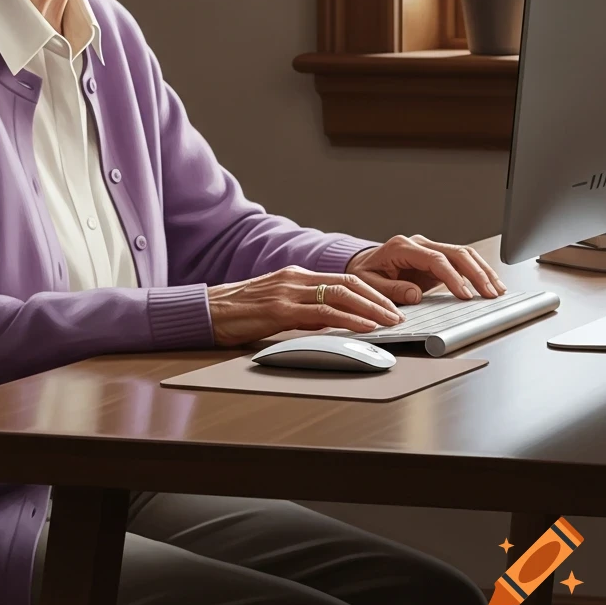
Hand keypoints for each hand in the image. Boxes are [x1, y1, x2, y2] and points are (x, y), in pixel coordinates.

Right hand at [207, 265, 405, 348]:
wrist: (205, 311)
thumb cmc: (238, 313)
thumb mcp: (276, 307)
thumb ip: (303, 310)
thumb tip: (330, 322)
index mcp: (295, 276)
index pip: (343, 279)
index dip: (371, 292)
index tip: (390, 306)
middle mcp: (295, 279)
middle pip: (349, 283)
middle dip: (379, 299)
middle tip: (400, 314)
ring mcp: (288, 292)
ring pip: (341, 295)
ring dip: (371, 310)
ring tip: (391, 322)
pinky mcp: (279, 310)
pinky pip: (322, 313)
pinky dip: (349, 320)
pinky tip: (364, 328)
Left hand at [344, 234, 507, 304]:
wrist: (364, 265)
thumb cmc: (366, 274)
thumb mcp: (368, 283)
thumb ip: (390, 290)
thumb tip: (414, 295)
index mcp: (402, 247)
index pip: (435, 259)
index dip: (452, 277)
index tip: (465, 295)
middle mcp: (419, 243)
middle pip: (456, 253)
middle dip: (476, 274)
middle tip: (490, 294)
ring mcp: (430, 249)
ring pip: (464, 254)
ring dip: (483, 271)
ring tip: (497, 290)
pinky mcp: (438, 258)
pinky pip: (462, 262)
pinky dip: (478, 271)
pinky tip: (491, 284)